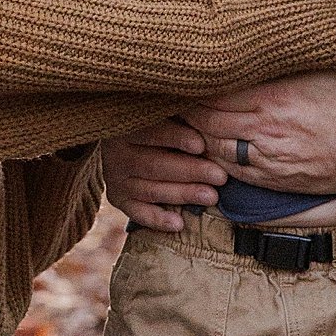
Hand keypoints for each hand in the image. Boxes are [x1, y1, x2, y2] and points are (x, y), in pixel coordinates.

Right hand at [100, 120, 225, 233]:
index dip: (176, 138)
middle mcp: (116, 151)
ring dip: (182, 194)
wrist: (132, 138)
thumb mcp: (170, 112)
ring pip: (150, 189)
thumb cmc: (165, 120)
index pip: (152, 131)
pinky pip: (136, 212)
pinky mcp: (117, 197)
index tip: (201, 145)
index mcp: (128, 125)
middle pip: (154, 164)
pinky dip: (157, 220)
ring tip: (211, 197)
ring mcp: (114, 176)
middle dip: (190, 171)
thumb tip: (214, 120)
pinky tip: (179, 224)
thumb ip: (186, 114)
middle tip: (220, 176)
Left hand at [183, 74, 335, 196]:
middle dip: (188, 110)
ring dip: (197, 134)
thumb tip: (253, 47)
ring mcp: (267, 156)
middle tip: (175, 99)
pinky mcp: (273, 178)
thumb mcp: (319, 68)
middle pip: (209, 119)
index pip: (217, 91)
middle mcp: (265, 128)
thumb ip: (283, 62)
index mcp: (274, 97)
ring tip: (186, 122)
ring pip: (215, 146)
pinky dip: (214, 159)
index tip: (184, 77)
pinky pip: (232, 169)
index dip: (196, 86)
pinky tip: (208, 148)